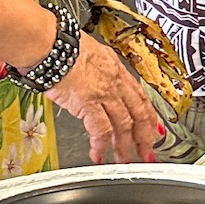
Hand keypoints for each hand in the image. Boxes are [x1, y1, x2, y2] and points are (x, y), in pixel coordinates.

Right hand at [49, 29, 160, 163]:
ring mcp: (104, 93)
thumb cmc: (61, 46)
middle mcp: (114, 81)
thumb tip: (95, 81)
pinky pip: (101, 129)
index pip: (140, 96)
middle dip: (144, 136)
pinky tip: (98, 154)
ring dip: (123, 145)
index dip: (149, 116)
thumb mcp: (90, 54)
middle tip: (146, 152)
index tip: (154, 129)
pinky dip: (101, 145)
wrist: (49, 43)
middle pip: (138, 113)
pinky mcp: (88, 103)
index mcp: (116, 69)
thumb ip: (97, 71)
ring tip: (122, 160)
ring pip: (123, 124)